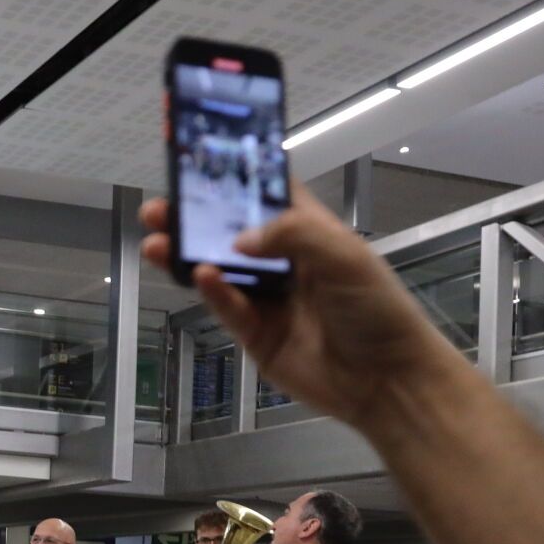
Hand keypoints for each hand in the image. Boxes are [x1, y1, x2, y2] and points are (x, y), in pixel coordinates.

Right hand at [139, 185, 464, 431]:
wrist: (386, 379)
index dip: (236, 179)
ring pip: (218, 271)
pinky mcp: (255, 335)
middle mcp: (284, 262)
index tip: (198, 163)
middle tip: (160, 209)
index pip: (267, 196)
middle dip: (194, 221)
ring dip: (187, 256)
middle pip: (230, 234)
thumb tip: (238, 240)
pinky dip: (212, 292)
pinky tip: (199, 275)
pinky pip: (228, 308)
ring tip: (157, 243)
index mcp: (310, 233)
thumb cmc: (375, 309)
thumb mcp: (344, 255)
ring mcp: (267, 299)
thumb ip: (292, 233)